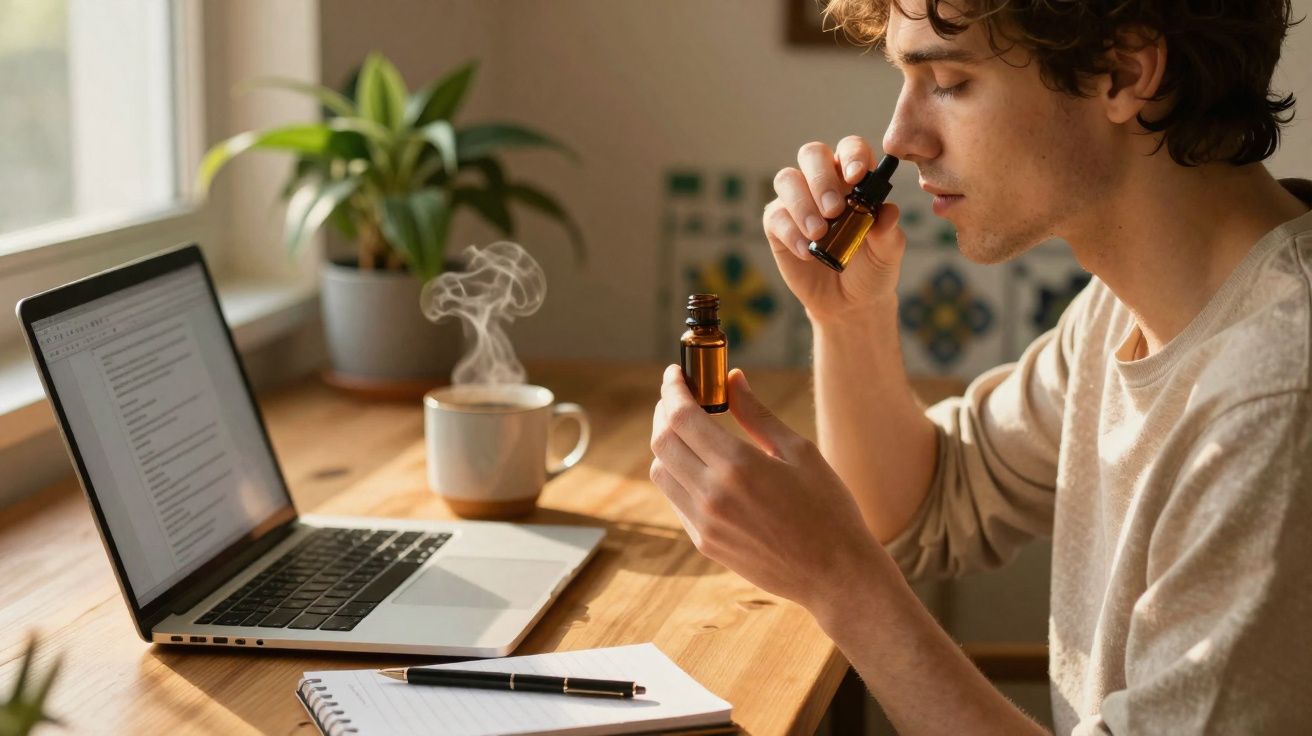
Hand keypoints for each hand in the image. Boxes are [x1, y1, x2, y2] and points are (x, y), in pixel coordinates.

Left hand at [649, 365, 891, 611]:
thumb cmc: (828, 508)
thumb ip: (757, 415)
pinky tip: (700, 466)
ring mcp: (705, 523)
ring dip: (666, 445)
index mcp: (738, 466)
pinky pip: (676, 500)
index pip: (681, 417)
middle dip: (664, 412)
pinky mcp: (705, 543)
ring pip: (660, 472)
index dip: (672, 390)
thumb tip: (731, 379)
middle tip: (679, 397)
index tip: (675, 375)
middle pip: (662, 442)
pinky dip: (678, 475)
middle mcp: (712, 495)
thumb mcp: (799, 452)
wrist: (836, 575)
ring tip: (687, 430)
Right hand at [763, 135, 906, 322]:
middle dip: (821, 178)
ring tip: (819, 234)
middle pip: (812, 154)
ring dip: (802, 204)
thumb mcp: (888, 253)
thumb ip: (888, 232)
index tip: (857, 177)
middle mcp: (823, 182)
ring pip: (787, 179)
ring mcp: (797, 201)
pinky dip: (791, 232)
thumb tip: (888, 213)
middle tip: (834, 210)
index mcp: (854, 178)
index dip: (851, 155)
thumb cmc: (872, 268)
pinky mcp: (778, 224)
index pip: (850, 149)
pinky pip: (775, 215)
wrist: (849, 302)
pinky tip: (808, 252)